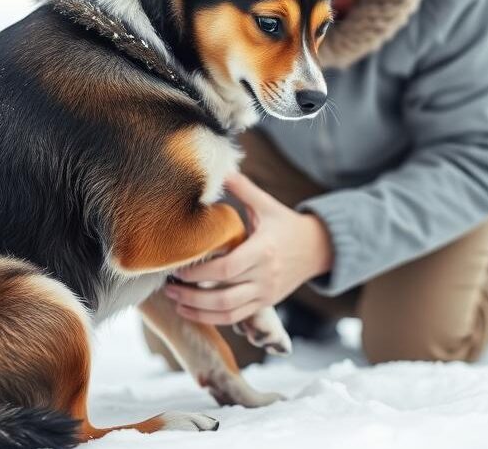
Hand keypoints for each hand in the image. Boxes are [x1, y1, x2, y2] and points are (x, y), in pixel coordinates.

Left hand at [164, 172, 332, 324]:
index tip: (178, 269)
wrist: (318, 249)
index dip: (199, 273)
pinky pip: (236, 318)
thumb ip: (242, 188)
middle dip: (191, 295)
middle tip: (168, 288)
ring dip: (198, 311)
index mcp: (263, 250)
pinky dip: (212, 319)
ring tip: (176, 302)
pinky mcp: (265, 304)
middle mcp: (264, 276)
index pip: (227, 268)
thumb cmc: (287, 224)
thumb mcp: (266, 205)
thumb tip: (220, 167)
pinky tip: (193, 311)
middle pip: (223, 296)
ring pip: (228, 312)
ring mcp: (265, 293)